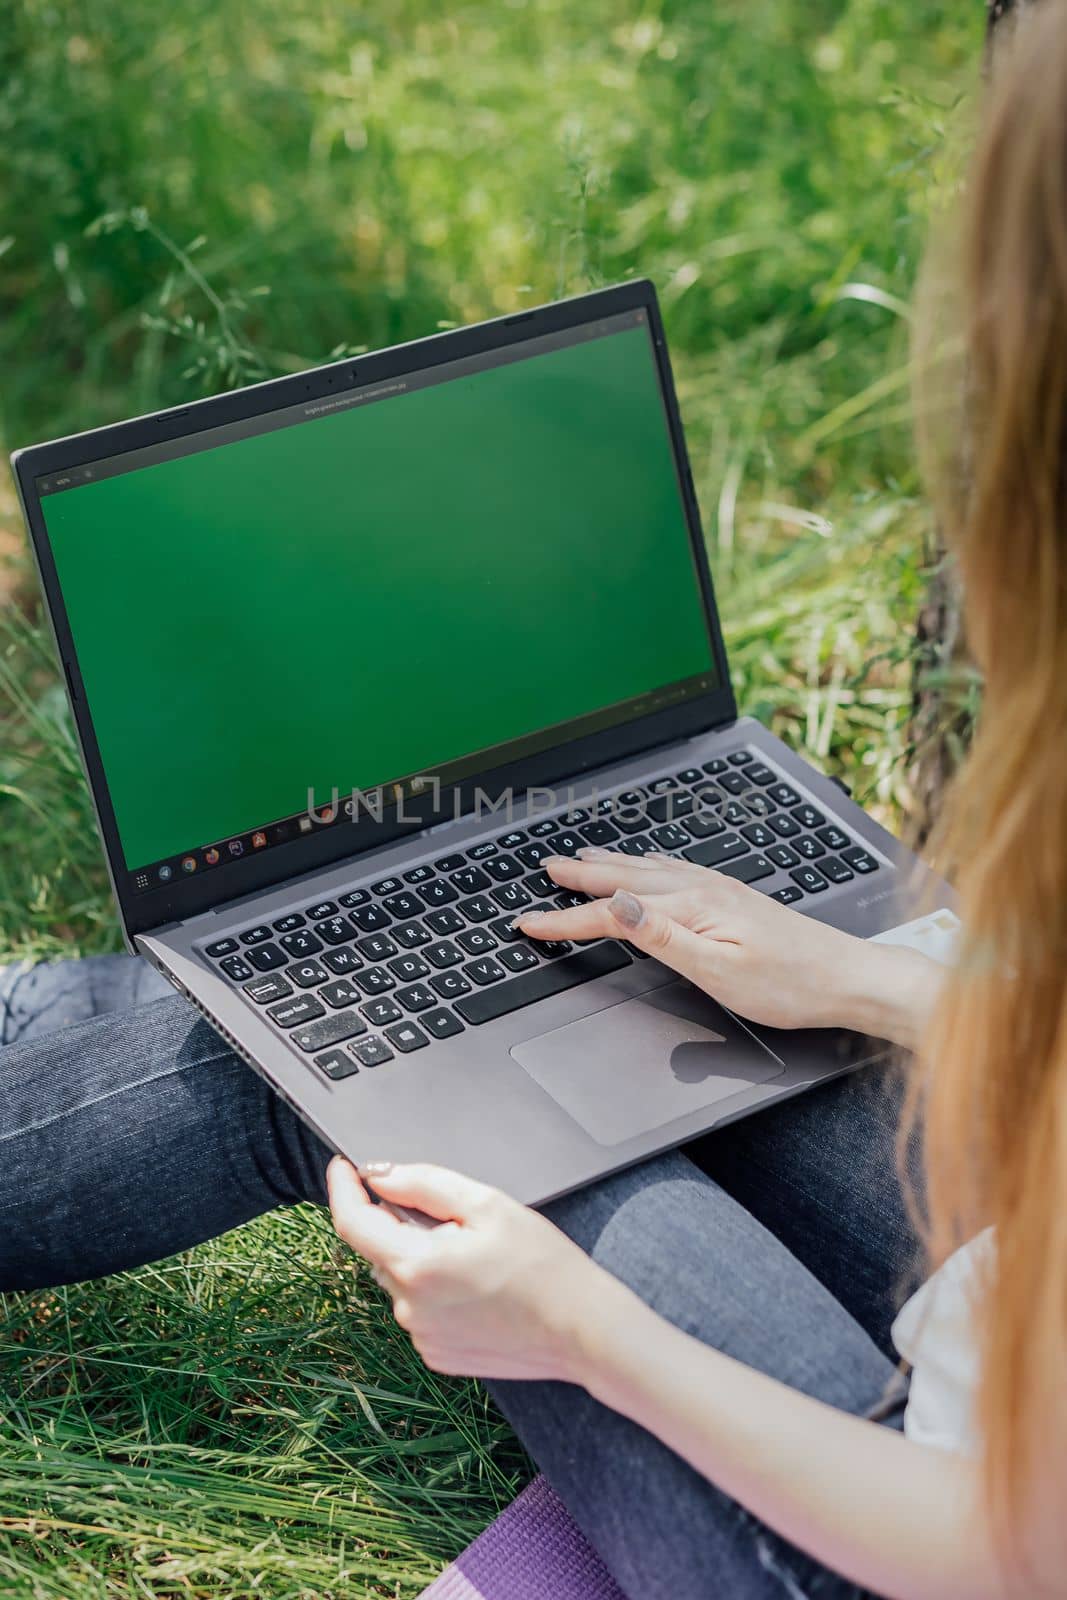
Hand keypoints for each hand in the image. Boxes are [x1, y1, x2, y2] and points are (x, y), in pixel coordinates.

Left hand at [327, 1158, 618, 1379]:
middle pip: (380, 1249)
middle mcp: (409, 1308)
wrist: (581, 1328)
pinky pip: (420, 1309)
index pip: (352, 1222)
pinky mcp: (437, 1354)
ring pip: (402, 1280)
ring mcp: (421, 1337)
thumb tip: (380, 1175)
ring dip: (421, 1258)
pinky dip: (435, 1290)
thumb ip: (423, 1184)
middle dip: (398, 1223)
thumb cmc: (543, 1265)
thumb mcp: (486, 1204)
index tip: (343, 1165)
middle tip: (450, 1213)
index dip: (342, 1187)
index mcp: (416, 1265)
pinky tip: (478, 1285)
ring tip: (476, 1254)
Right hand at [516, 848, 938, 1045]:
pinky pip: (672, 871)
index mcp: (692, 908)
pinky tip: (646, 867)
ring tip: (582, 858)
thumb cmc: (790, 984)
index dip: (566, 920)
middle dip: (580, 875)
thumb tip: (617, 906)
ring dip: (609, 865)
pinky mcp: (731, 897)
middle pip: (625, 879)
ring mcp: (718, 890)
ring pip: (647, 870)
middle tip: (545, 868)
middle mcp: (702, 890)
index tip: (530, 922)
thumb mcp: (719, 972)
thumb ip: (662, 938)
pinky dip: (644, 866)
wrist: (846, 977)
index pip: (611, 913)